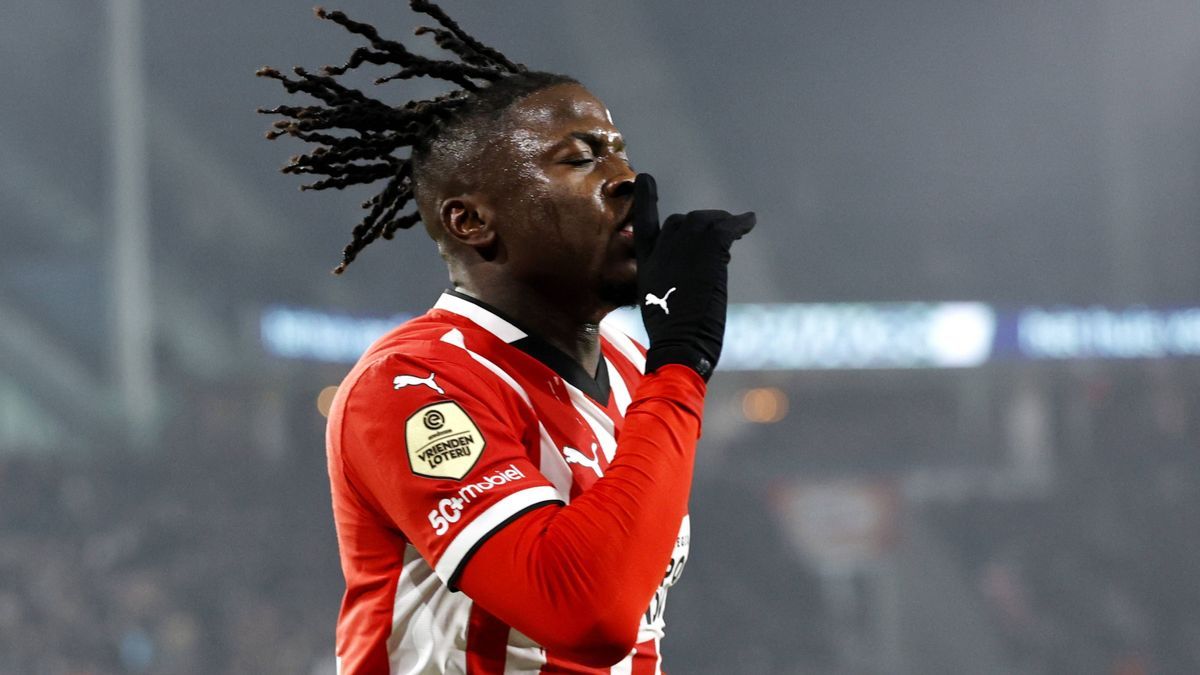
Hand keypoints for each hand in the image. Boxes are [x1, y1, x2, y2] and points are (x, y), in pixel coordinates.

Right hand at [631, 173, 754, 379]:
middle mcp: (664, 246)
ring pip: (706, 220)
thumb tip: (681, 279)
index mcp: (646, 260)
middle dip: (699, 225)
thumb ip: (665, 281)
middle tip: (718, 236)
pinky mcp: (710, 248)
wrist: (681, 341)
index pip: (644, 222)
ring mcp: (686, 244)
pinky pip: (728, 226)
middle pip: (682, 220)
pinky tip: (749, 221)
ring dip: (722, 223)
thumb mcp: (658, 302)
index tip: (645, 177)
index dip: (645, 199)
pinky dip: (741, 222)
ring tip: (736, 227)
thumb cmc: (671, 334)